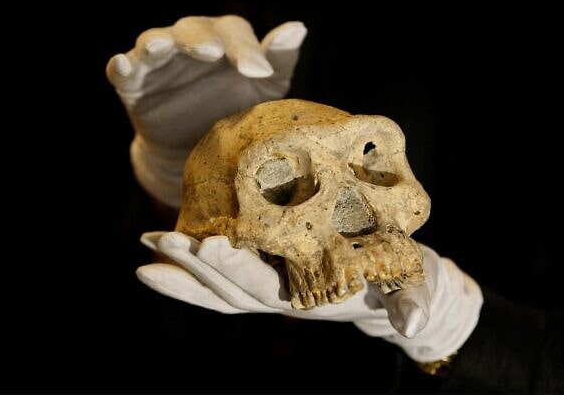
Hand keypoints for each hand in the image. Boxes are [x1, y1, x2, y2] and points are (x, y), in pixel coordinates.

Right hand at [106, 15, 306, 207]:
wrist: (199, 152)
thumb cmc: (236, 111)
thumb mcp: (265, 89)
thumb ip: (279, 60)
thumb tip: (298, 27)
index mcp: (224, 41)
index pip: (234, 32)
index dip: (246, 49)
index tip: (259, 72)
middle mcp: (189, 44)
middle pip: (192, 30)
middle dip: (200, 40)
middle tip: (213, 53)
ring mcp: (159, 63)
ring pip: (154, 42)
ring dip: (156, 44)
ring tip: (160, 48)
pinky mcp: (134, 86)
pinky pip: (122, 72)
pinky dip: (120, 66)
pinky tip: (122, 64)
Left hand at [137, 232, 482, 362]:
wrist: (394, 290)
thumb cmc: (405, 282)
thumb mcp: (416, 288)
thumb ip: (415, 304)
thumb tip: (414, 324)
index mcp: (311, 298)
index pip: (264, 289)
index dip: (234, 269)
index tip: (208, 243)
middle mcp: (284, 298)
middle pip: (230, 289)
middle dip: (195, 265)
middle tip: (157, 239)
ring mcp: (272, 289)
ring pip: (219, 289)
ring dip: (182, 270)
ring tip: (146, 247)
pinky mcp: (269, 276)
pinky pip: (225, 282)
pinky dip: (193, 276)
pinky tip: (166, 257)